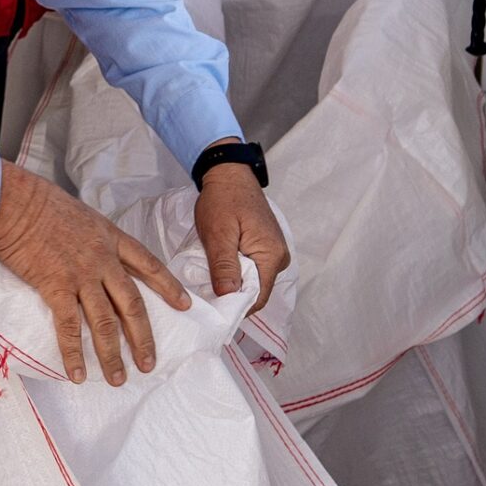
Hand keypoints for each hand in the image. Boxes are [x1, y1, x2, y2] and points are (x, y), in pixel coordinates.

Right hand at [0, 160, 189, 384]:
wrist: (15, 202)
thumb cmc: (40, 203)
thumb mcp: (81, 215)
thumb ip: (93, 237)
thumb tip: (91, 251)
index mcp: (111, 238)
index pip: (149, 264)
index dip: (168, 286)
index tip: (185, 305)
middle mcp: (103, 260)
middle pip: (132, 304)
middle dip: (143, 337)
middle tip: (149, 363)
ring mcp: (81, 275)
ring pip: (105, 322)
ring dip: (112, 355)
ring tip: (118, 379)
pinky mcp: (56, 287)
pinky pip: (69, 327)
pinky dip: (74, 354)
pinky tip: (77, 373)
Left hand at [193, 153, 289, 312]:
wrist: (229, 174)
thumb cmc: (222, 200)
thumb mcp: (218, 233)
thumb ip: (225, 265)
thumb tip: (228, 296)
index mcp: (272, 255)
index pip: (257, 297)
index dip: (235, 307)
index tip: (212, 310)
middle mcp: (279, 258)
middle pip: (256, 291)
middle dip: (232, 297)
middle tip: (205, 296)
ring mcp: (274, 253)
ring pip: (253, 282)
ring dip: (233, 284)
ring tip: (210, 282)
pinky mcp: (266, 248)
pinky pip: (252, 270)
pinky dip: (236, 273)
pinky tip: (219, 270)